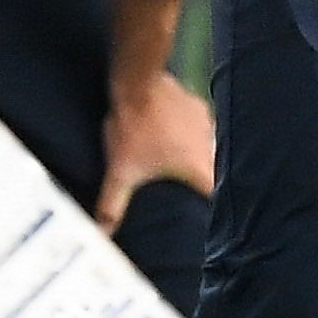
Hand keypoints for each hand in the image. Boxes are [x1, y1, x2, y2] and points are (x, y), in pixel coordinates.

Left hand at [97, 76, 215, 232]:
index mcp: (197, 166)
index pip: (214, 194)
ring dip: (192, 153)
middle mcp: (208, 145)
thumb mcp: (120, 172)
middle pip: (210, 170)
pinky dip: (187, 131)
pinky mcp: (197, 105)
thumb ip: (112, 206)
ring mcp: (205, 122)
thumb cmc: (133, 130)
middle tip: (180, 183)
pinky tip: (169, 131)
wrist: (137, 85)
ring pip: (205, 145)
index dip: (209, 204)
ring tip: (173, 157)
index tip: (201, 209)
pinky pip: (198, 124)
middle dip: (197, 178)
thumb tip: (103, 233)